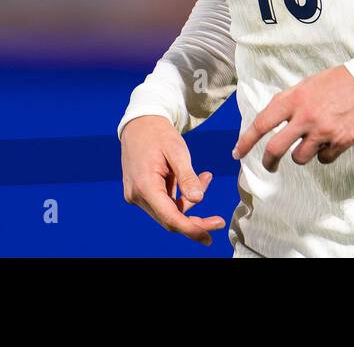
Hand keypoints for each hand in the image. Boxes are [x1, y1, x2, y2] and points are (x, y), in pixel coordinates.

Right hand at [120, 115, 225, 244]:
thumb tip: (199, 200)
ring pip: (168, 211)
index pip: (171, 218)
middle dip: (195, 220)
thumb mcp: (177, 151)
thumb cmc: (158, 134)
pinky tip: (195, 178)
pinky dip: (180, 196)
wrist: (139, 122)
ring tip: (206, 177)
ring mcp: (136, 195)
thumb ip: (187, 176)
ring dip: (189, 202)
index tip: (213, 231)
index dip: (193, 229)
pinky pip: (163, 202)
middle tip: (218, 221)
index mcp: (145, 186)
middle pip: (169, 219)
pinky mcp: (140, 192)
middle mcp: (137, 195)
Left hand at [232, 65, 353, 171]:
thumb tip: (272, 120)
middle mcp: (306, 116)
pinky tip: (332, 139)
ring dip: (302, 154)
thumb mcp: (307, 84)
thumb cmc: (338, 81)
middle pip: (276, 148)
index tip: (237, 152)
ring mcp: (324, 131)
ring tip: (313, 141)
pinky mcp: (341, 142)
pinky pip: (324, 159)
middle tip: (269, 165)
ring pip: (300, 158)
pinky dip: (324, 153)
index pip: (262, 123)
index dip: (246, 141)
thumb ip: (289, 102)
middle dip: (268, 161)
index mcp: (294, 99)